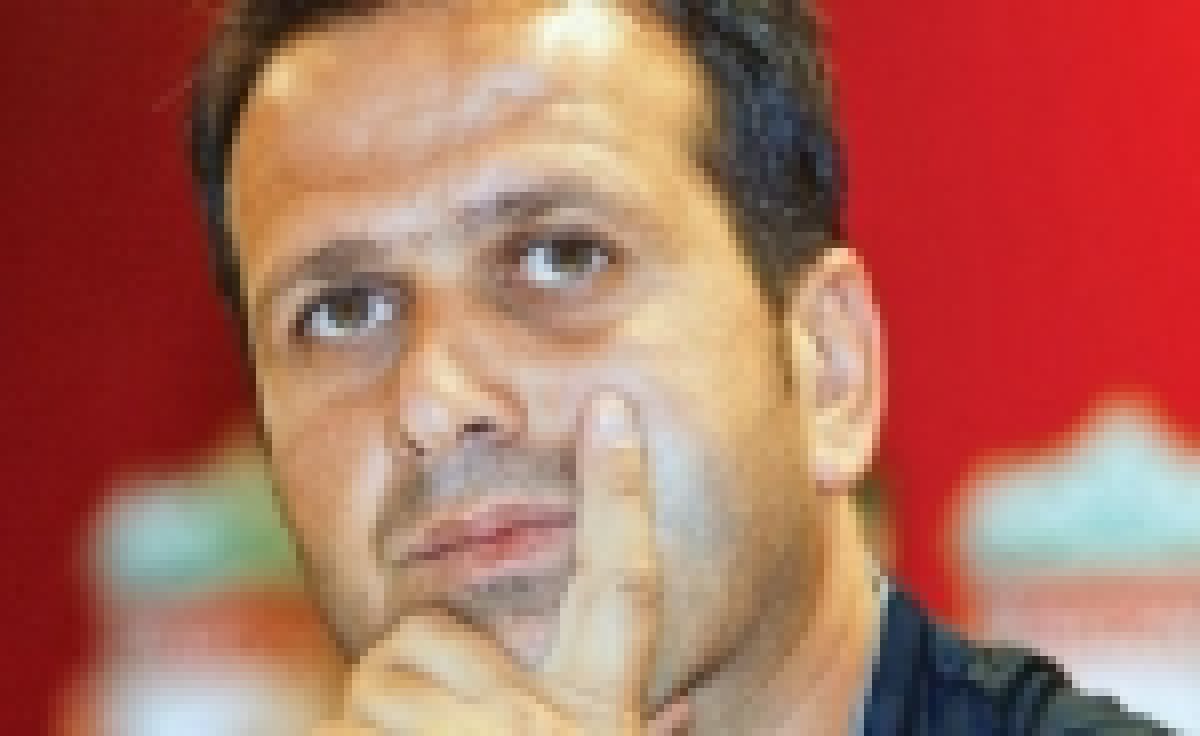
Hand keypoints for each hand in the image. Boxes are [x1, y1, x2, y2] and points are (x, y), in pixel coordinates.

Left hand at [313, 393, 684, 735]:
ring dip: (372, 721)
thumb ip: (626, 725)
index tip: (611, 411)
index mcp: (597, 717)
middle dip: (413, 660)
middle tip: (426, 723)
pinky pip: (328, 727)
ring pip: (375, 678)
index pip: (622, 587)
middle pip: (435, 631)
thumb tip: (686, 708)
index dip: (619, 495)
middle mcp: (543, 728)